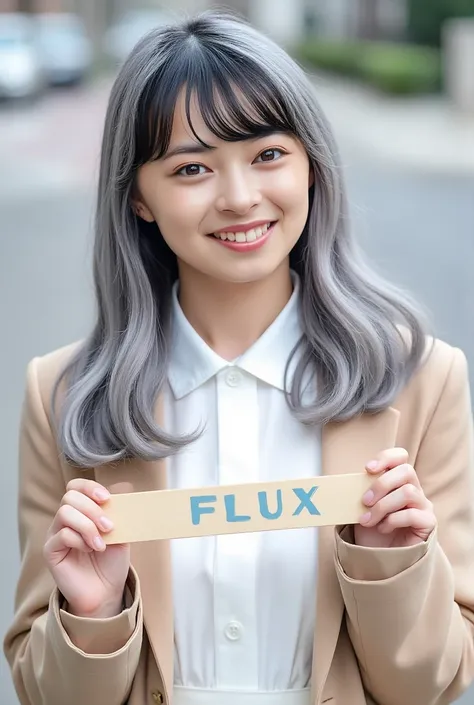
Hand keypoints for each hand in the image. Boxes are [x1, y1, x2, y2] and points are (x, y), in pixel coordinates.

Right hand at [44, 479, 129, 617]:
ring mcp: (55, 534)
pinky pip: (62, 535)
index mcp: (81, 511)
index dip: (89, 487)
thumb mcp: (122, 531)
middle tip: (109, 527)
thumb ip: (120, 510)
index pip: (76, 487)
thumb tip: (125, 486)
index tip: (106, 498)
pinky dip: (80, 540)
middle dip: (93, 509)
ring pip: (64, 513)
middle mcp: (65, 519)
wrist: (107, 591)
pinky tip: (90, 550)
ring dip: (87, 526)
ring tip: (101, 544)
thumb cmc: (112, 561)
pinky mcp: (51, 551)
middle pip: (70, 497)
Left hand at [354, 448, 435, 547]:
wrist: (379, 559)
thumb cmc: (371, 530)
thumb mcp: (362, 507)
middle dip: (382, 484)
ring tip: (369, 520)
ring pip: (408, 492)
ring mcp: (423, 506)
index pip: (400, 457)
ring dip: (383, 506)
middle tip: (364, 501)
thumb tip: (346, 481)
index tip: (368, 468)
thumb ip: (362, 490)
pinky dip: (393, 520)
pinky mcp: (428, 523)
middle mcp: (414, 490)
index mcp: (398, 481)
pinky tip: (383, 528)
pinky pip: (412, 514)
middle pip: (406, 471)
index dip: (386, 458)